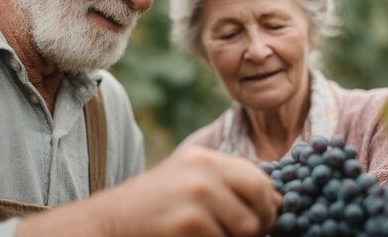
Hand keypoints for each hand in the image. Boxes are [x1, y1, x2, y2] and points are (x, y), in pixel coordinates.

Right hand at [102, 146, 280, 236]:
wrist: (108, 224)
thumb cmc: (152, 208)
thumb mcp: (187, 181)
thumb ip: (227, 184)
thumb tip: (278, 202)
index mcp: (204, 158)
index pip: (259, 178)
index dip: (268, 203)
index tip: (264, 219)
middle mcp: (203, 170)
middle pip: (260, 199)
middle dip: (261, 223)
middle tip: (248, 235)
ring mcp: (196, 195)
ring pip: (246, 228)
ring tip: (206, 234)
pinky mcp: (188, 223)